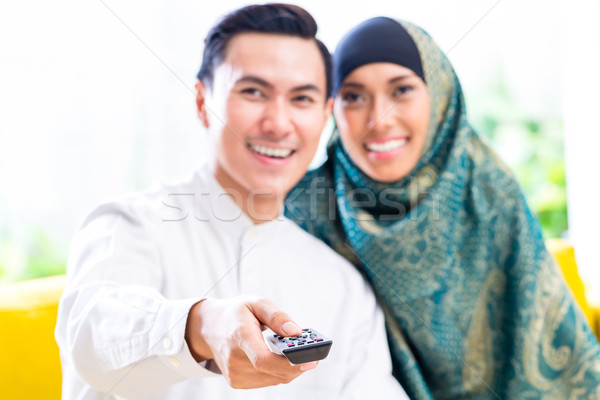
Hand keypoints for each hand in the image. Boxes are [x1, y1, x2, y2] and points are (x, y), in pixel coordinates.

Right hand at [185, 296, 317, 388]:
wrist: (209, 327)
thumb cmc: (235, 313)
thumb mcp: (256, 303)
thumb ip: (277, 316)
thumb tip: (296, 332)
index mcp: (239, 336)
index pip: (263, 360)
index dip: (289, 364)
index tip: (310, 360)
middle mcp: (234, 359)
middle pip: (272, 372)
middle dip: (297, 364)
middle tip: (312, 352)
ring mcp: (234, 374)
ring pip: (273, 379)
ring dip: (289, 368)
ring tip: (295, 352)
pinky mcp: (236, 382)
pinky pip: (267, 381)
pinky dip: (278, 372)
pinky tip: (279, 358)